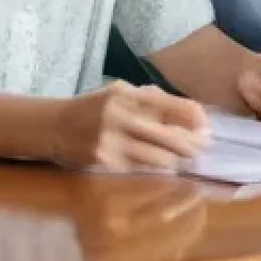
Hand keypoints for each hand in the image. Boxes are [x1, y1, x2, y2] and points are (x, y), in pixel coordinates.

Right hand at [55, 81, 208, 171]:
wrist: (55, 125)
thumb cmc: (95, 107)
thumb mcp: (120, 92)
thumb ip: (151, 99)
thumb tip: (189, 112)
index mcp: (126, 94)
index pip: (169, 105)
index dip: (192, 116)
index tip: (206, 125)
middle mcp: (119, 116)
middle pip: (167, 135)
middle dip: (189, 143)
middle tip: (201, 147)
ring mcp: (111, 141)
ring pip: (156, 157)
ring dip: (175, 160)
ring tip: (184, 158)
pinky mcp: (105, 163)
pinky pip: (139, 168)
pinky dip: (155, 168)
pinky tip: (164, 167)